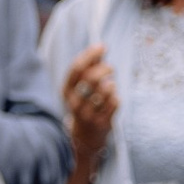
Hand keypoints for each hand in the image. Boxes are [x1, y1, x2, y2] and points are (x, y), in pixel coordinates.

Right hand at [62, 40, 117, 183]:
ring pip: (105, 91)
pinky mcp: (102, 123)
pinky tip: (112, 99)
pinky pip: (115, 102)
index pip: (76, 69)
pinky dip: (116, 97)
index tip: (102, 47)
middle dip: (104, 69)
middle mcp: (74, 103)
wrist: (84, 137)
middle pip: (91, 78)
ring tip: (110, 86)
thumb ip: (89, 68)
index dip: (90, 55)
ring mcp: (88, 115)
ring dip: (111, 84)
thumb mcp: (80, 88)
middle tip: (111, 68)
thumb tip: (100, 46)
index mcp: (66, 92)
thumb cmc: (84, 105)